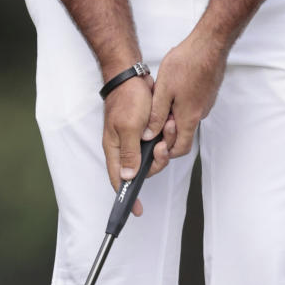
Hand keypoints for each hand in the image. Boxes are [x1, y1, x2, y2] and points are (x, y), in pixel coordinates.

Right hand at [102, 75, 173, 215]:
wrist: (132, 75)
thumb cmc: (128, 98)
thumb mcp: (130, 127)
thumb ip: (130, 153)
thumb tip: (127, 177)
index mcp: (115, 149)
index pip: (118, 179)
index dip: (127, 196)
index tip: (137, 210)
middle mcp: (123, 147)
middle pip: (141, 170)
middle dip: (156, 162)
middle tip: (162, 147)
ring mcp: (134, 139)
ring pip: (152, 156)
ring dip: (164, 146)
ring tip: (168, 129)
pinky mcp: (144, 130)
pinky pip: (157, 143)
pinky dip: (166, 138)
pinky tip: (169, 127)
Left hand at [144, 32, 226, 158]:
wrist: (210, 44)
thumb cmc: (186, 63)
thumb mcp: (163, 90)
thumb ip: (156, 115)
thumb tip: (149, 135)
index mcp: (189, 117)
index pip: (180, 149)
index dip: (166, 152)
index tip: (153, 145)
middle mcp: (200, 114)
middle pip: (182, 134)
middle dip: (166, 132)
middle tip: (152, 118)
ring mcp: (205, 104)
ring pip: (185, 118)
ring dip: (171, 116)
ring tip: (160, 99)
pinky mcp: (206, 94)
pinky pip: (190, 107)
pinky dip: (179, 105)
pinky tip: (170, 91)